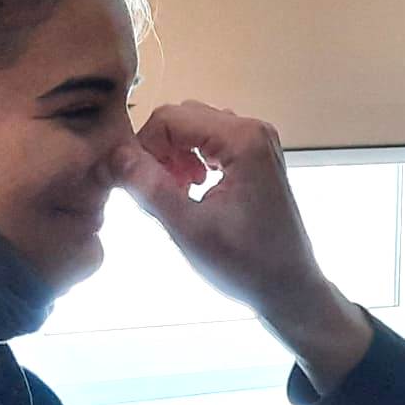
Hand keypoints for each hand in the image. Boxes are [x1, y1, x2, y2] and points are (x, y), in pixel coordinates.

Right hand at [109, 102, 373, 391]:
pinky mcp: (257, 156)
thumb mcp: (189, 229)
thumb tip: (114, 154)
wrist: (290, 286)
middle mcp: (253, 129)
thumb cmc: (245, 264)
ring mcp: (258, 141)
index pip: (169, 118)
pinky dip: (192, 161)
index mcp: (242, 139)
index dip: (143, 147)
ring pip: (194, 129)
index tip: (137, 185)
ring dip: (174, 158)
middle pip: (182, 119)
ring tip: (175, 196)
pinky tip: (192, 192)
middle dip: (159, 152)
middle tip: (157, 194)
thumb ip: (150, 187)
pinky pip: (211, 143)